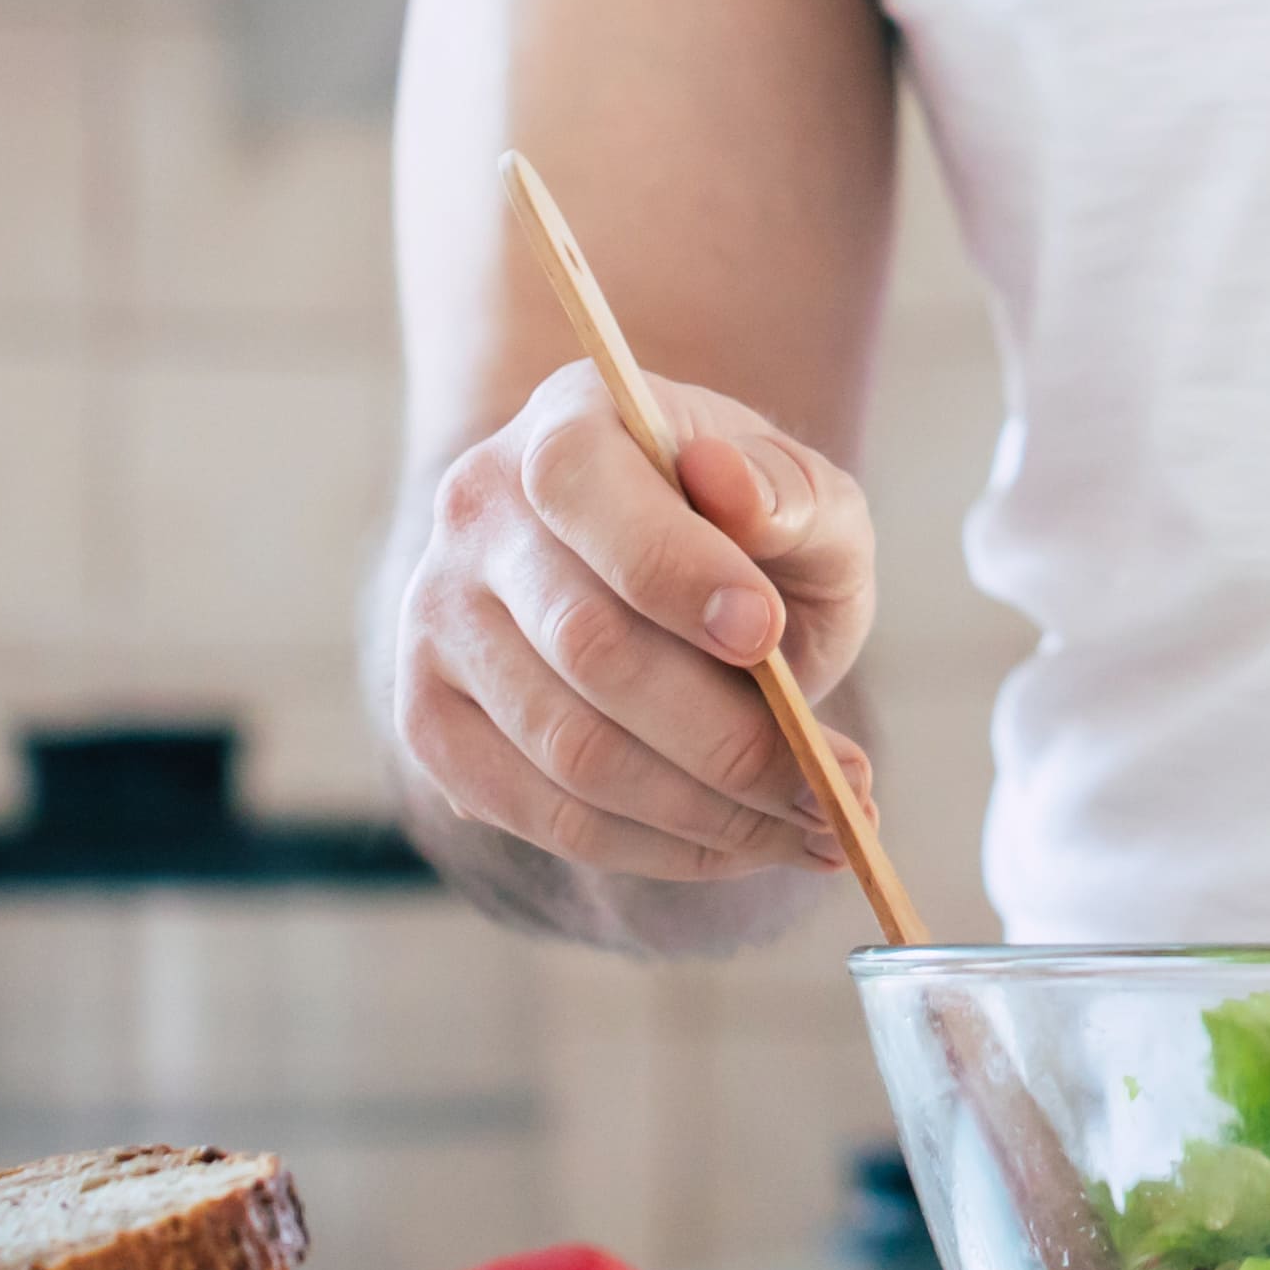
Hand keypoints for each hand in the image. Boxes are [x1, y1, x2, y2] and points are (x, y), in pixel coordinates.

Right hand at [383, 359, 880, 886]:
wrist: (679, 578)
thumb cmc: (755, 534)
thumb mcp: (807, 499)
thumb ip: (791, 494)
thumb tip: (730, 488)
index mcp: (563, 423)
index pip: (579, 488)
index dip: (673, 570)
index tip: (767, 635)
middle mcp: (473, 514)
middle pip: (587, 647)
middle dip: (728, 735)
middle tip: (838, 787)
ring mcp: (435, 623)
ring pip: (568, 751)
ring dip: (708, 812)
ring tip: (817, 828)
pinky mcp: (432, 723)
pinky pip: (540, 814)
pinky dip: (654, 847)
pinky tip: (740, 845)